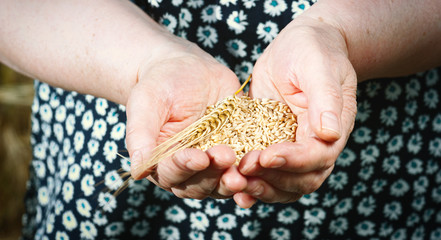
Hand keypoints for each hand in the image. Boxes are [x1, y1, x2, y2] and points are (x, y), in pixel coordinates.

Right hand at [125, 39, 246, 198]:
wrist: (189, 68)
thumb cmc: (160, 84)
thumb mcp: (146, 103)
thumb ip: (140, 136)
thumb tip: (137, 171)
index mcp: (164, 162)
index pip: (172, 173)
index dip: (185, 167)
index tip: (198, 156)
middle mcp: (190, 168)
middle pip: (201, 183)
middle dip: (214, 174)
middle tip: (226, 158)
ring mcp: (215, 162)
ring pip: (224, 180)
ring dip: (235, 176)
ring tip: (247, 165)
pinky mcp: (238, 149)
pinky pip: (247, 164)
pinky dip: (255, 166)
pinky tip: (265, 160)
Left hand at [234, 19, 357, 207]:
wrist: (298, 47)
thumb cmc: (312, 50)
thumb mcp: (319, 67)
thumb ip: (326, 99)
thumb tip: (330, 133)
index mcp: (331, 128)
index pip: (316, 157)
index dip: (292, 161)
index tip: (265, 156)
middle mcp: (314, 144)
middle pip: (302, 180)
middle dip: (273, 180)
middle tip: (243, 171)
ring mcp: (293, 147)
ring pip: (285, 184)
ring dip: (261, 189)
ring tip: (235, 185)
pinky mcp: (272, 144)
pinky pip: (267, 173)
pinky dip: (253, 185)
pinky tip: (235, 191)